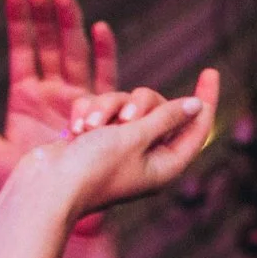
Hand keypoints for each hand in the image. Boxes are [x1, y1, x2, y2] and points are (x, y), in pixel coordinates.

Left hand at [0, 0, 118, 197]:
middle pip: (51, 44)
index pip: (22, 49)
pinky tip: (99, 29)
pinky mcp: (100, 112)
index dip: (19, 20)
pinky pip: (106, 78)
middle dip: (48, 15)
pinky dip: (104, 53)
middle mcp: (51, 92)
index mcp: (24, 97)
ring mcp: (76, 98)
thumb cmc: (23, 190)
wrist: (55, 213)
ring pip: (76, 52)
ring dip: (71, 24)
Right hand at [22, 79, 219, 224]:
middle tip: (126, 117)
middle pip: (159, 109)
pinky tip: (76, 129)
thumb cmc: (91, 169)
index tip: (210, 71)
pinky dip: (89, 112)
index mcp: (164, 166)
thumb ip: (166, 117)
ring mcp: (118, 147)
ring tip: (90, 127)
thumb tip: (195, 105)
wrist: (46, 186)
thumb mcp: (135, 137)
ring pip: (127, 103)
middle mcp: (144, 157)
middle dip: (141, 103)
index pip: (196, 130)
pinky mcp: (94, 137)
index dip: (205, 101)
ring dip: (108, 107)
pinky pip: (102, 108)